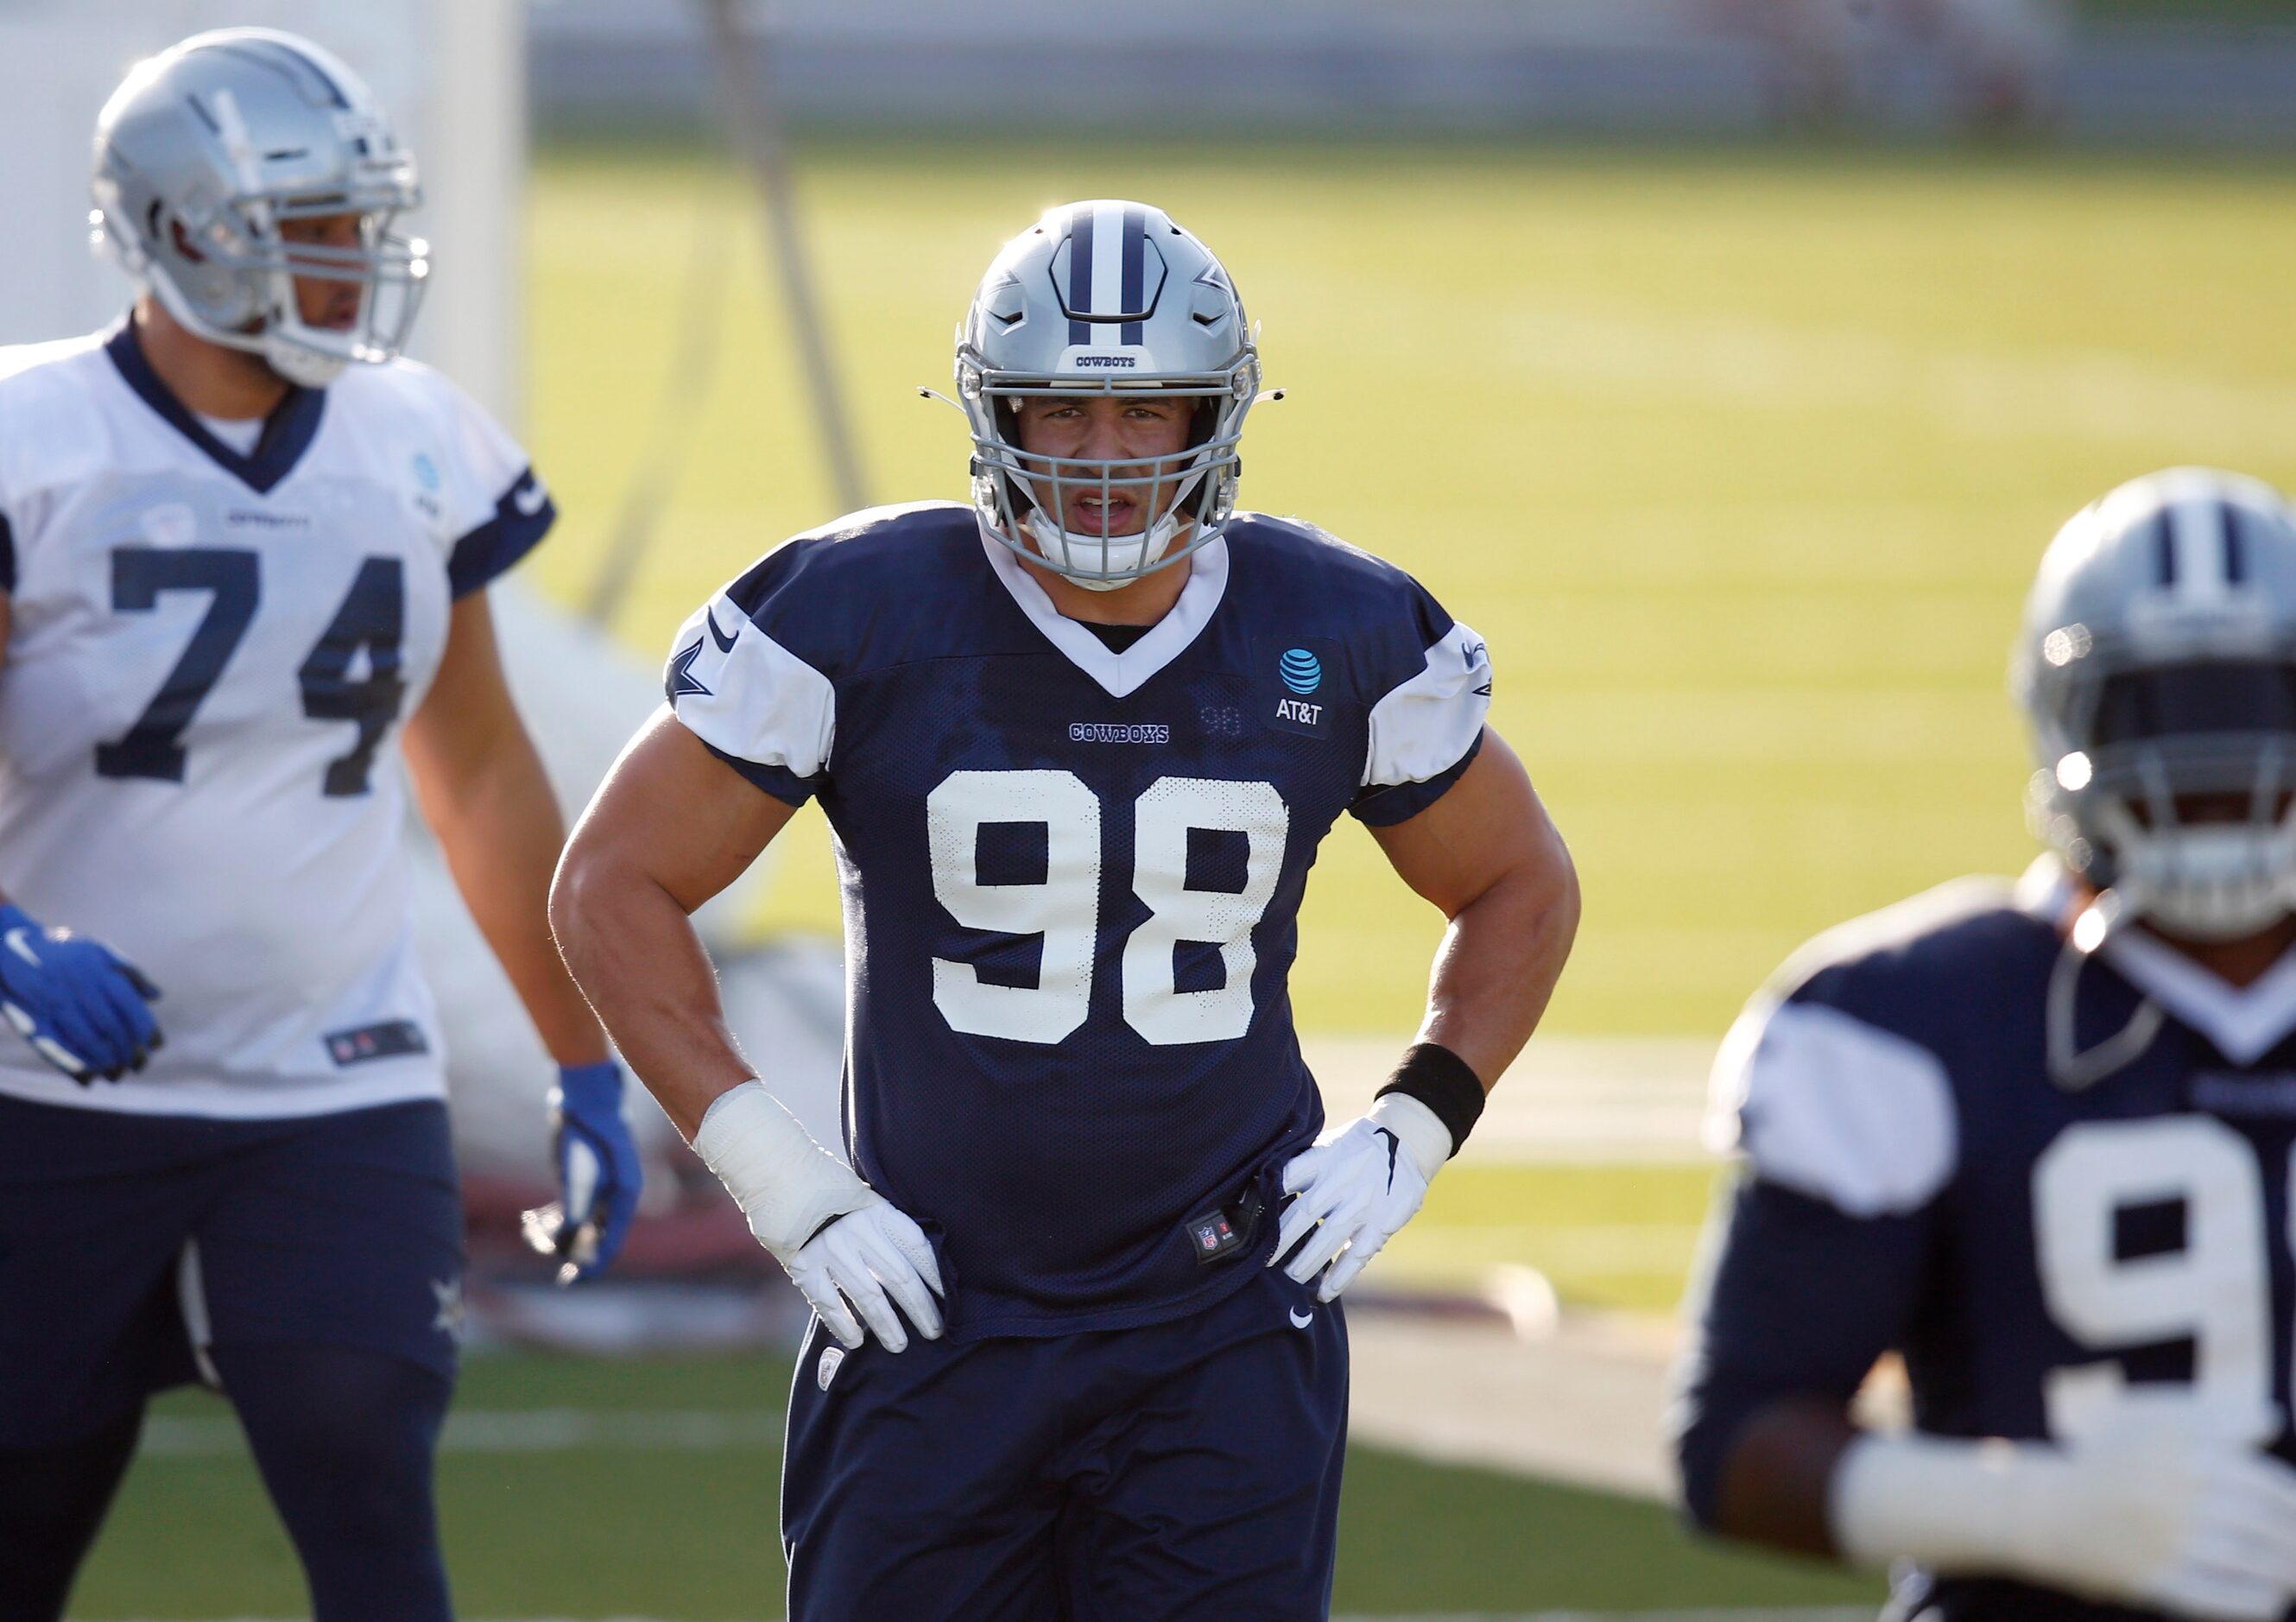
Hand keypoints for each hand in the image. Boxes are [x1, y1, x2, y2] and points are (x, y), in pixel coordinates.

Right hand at [0, 903, 161, 1082]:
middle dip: (129, 1051)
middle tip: (139, 1064)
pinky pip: (55, 1048)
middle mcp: (77, 989)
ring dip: (106, 1062)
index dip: (146, 1030)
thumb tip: (156, 997)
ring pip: (86, 1041)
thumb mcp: (98, 950)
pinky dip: (73, 1067)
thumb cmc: (62, 950)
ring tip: (118, 1074)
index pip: (130, 1008)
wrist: (8, 945)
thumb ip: (129, 972)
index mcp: (97, 973)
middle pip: (111, 1028)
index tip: (156, 1045)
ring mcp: (54, 1006)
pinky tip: (88, 1079)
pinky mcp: (31, 1019)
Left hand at [521, 1060, 644, 1283]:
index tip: (571, 1282)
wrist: (583, 1095)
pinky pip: (569, 1211)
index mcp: (625, 1195)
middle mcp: (616, 1195)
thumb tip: (566, 1246)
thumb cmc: (585, 1134)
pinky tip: (530, 1218)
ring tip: (529, 1226)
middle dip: (564, 1245)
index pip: (610, 1241)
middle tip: (535, 1241)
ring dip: (552, 1232)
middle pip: (593, 1236)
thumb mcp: (577, 1177)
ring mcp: (600, 1187)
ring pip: (577, 1225)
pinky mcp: (582, 1179)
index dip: (591, 1265)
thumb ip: (575, 1214)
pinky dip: (551, 1219)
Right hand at [784, 1197, 945, 1352]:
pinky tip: (857, 1341)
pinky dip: (844, 1325)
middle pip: (899, 1278)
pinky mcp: (804, 1266)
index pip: (917, 1248)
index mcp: (878, 1211)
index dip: (935, 1275)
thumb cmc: (827, 1189)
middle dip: (920, 1309)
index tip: (949, 1299)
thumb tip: (915, 1264)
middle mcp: (858, 1231)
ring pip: (868, 1296)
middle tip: (934, 1331)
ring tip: (899, 1345)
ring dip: (886, 1325)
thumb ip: (884, 1226)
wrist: (778, 1175)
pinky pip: (830, 1303)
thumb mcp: (864, 1198)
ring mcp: (831, 1250)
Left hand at [1271, 1095, 1450, 1302]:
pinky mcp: (1382, 1223)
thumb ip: (1303, 1165)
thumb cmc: (1357, 1146)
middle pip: (1305, 1212)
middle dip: (1282, 1239)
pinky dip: (1340, 1276)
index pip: (1290, 1175)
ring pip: (1329, 1237)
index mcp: (1325, 1157)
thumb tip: (1265, 1186)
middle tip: (1264, 1260)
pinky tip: (1324, 1293)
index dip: (1270, 1195)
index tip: (1251, 1215)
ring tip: (1291, 1278)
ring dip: (1307, 1262)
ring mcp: (1363, 1203)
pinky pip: (1358, 1254)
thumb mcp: (1329, 1143)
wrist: (1408, 1141)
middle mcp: (1342, 1180)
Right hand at [2011, 1415, 2295, 1619]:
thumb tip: (2274, 1416)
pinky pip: (2214, 1596)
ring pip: (2243, 1559)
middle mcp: (2172, 1494)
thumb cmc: (2108, 1463)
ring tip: (2292, 1577)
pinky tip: (2270, 1601)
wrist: (2045, 1510)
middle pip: (2257, 1523)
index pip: (2261, 1482)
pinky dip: (2249, 1601)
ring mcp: (2161, 1539)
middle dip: (2291, 1540)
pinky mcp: (2150, 1580)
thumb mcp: (2151, 1425)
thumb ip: (2215, 1418)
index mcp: (2178, 1453)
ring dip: (2280, 1571)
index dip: (2290, 1501)